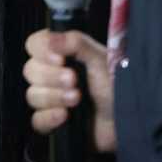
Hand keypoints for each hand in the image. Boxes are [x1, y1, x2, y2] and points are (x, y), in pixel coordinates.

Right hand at [23, 30, 115, 152]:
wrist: (131, 120)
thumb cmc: (119, 86)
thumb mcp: (101, 59)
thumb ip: (76, 43)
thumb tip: (50, 39)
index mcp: (62, 55)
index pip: (34, 44)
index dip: (41, 50)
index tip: (59, 59)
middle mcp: (52, 75)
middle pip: (30, 71)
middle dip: (51, 77)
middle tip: (74, 80)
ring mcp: (52, 99)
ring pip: (33, 95)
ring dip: (54, 97)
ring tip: (77, 99)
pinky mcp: (53, 122)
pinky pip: (37, 120)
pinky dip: (49, 117)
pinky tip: (65, 116)